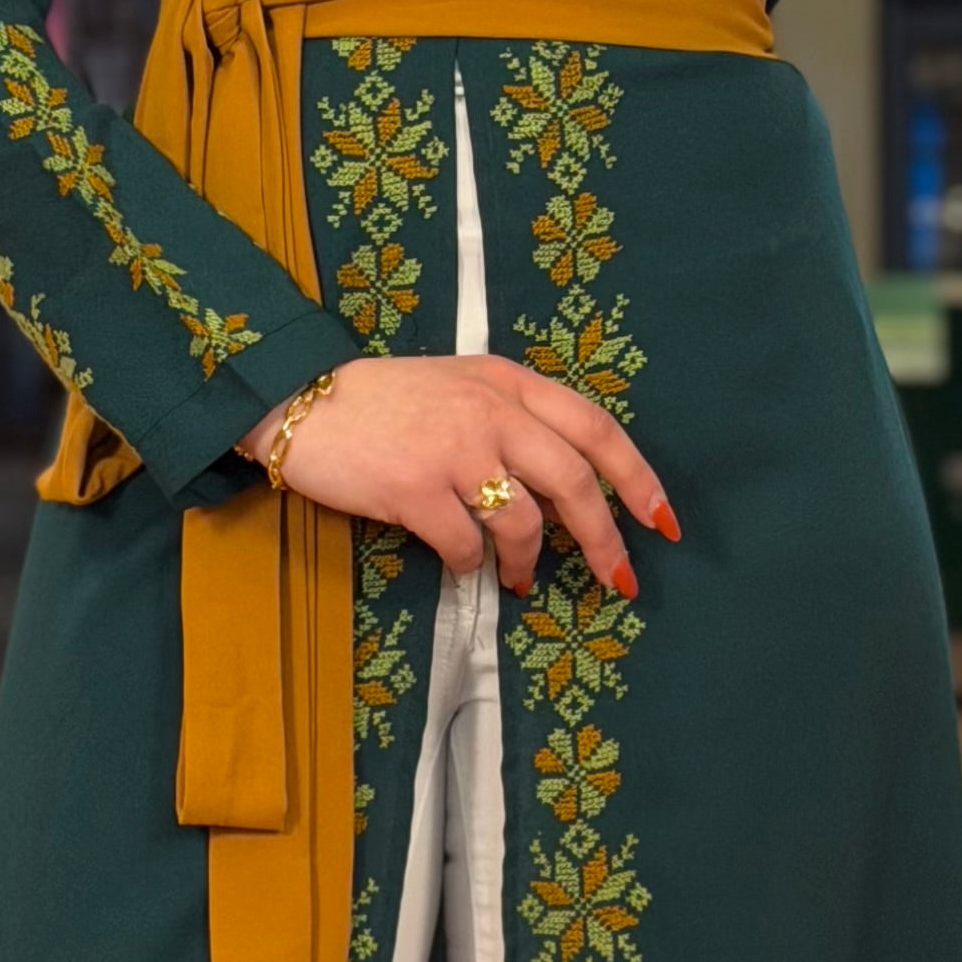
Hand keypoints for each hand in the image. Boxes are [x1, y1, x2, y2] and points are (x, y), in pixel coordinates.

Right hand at [242, 352, 678, 592]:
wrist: (300, 399)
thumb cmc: (382, 400)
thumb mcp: (459, 387)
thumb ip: (511, 421)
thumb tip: (560, 492)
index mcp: (509, 382)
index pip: (595, 428)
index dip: (636, 479)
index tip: (661, 521)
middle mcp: (490, 411)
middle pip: (575, 481)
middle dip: (604, 538)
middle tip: (617, 578)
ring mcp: (453, 449)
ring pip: (523, 520)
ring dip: (530, 561)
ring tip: (521, 579)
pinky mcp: (415, 488)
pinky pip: (466, 544)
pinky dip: (473, 564)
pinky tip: (464, 565)